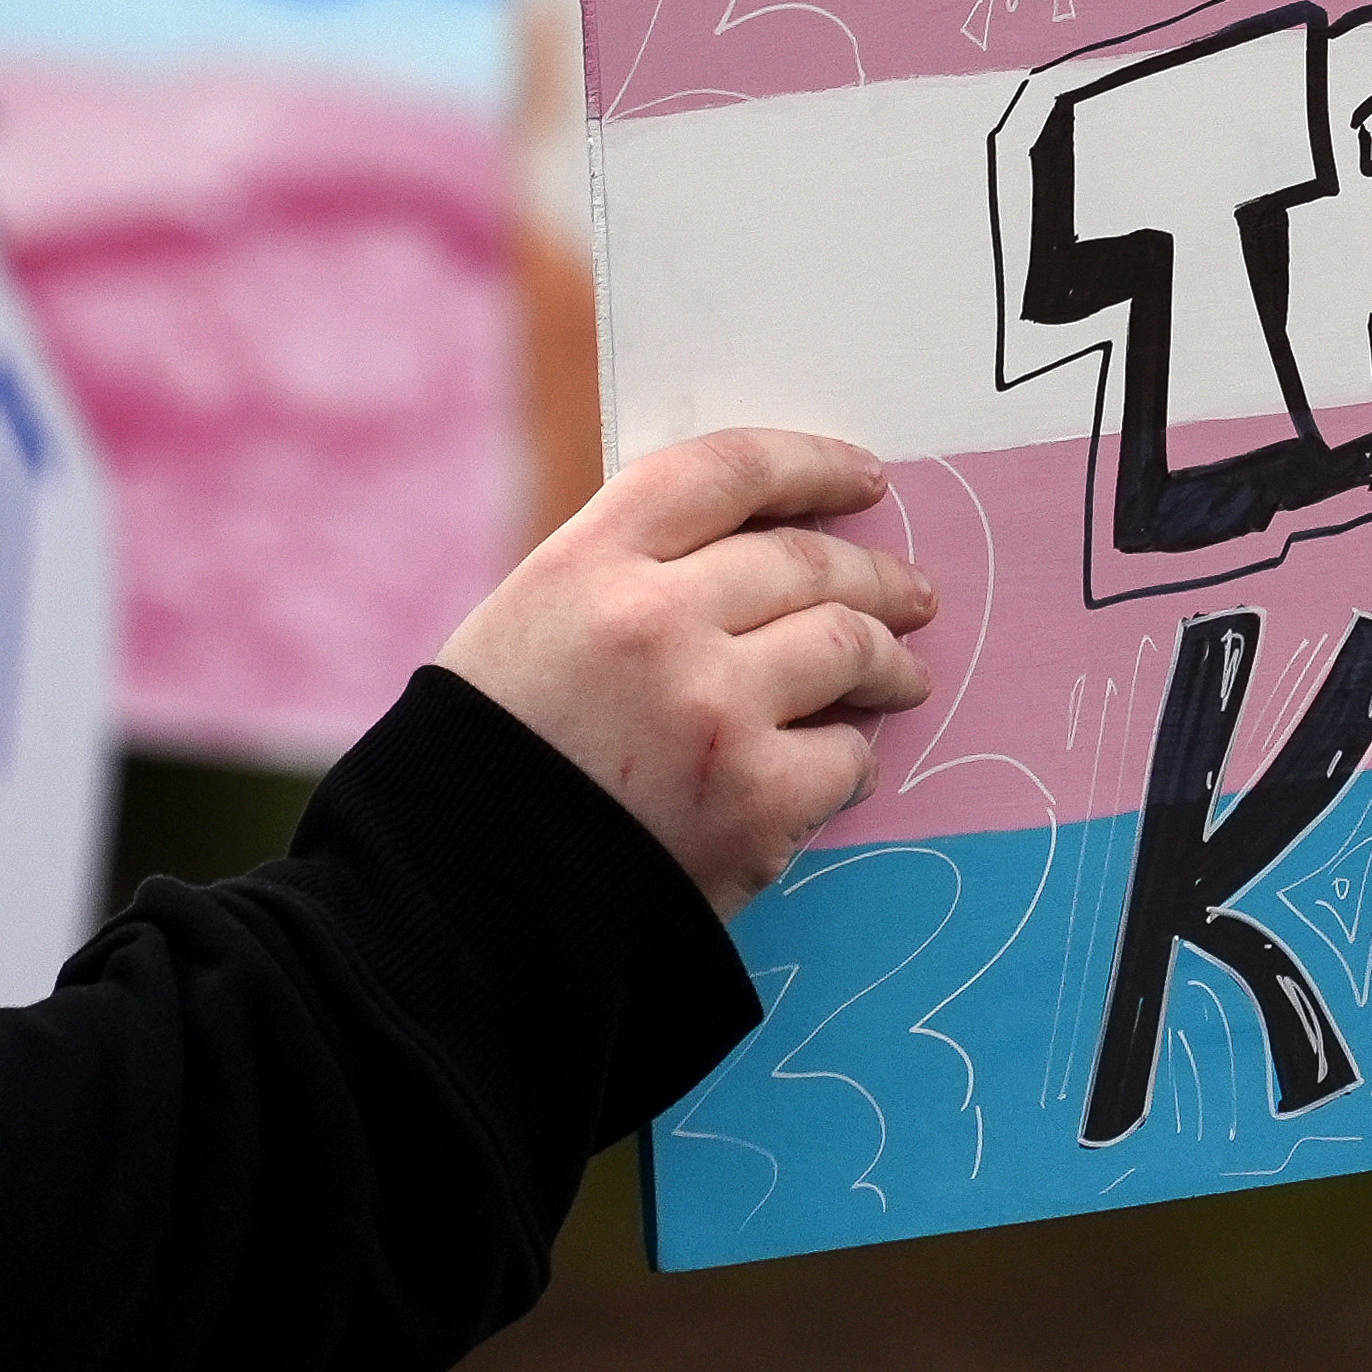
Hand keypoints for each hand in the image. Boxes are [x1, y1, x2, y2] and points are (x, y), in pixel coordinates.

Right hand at [436, 428, 934, 915]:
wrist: (461, 906)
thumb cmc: (491, 765)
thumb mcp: (527, 627)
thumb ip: (628, 581)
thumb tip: (756, 560)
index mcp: (588, 563)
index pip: (728, 472)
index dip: (812, 466)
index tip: (863, 478)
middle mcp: (655, 619)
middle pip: (804, 559)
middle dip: (874, 574)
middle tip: (910, 591)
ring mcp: (712, 708)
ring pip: (846, 643)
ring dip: (889, 658)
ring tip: (903, 673)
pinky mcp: (754, 799)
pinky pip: (845, 755)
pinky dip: (854, 760)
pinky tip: (847, 766)